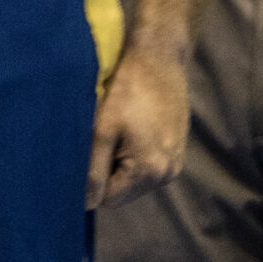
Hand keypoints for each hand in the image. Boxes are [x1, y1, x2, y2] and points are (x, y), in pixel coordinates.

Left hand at [88, 44, 189, 208]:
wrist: (159, 56)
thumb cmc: (128, 88)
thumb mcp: (102, 129)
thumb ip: (92, 170)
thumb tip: (85, 205)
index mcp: (150, 171)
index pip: (108, 199)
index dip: (92, 179)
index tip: (88, 150)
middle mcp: (168, 174)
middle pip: (124, 192)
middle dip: (107, 172)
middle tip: (103, 137)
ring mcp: (176, 162)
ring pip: (135, 180)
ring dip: (120, 163)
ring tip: (119, 130)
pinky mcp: (178, 150)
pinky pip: (148, 166)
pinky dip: (135, 154)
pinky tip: (132, 127)